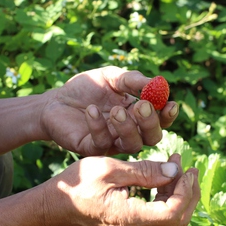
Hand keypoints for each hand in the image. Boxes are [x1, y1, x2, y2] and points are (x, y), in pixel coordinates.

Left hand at [39, 66, 178, 155]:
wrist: (55, 100)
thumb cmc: (87, 89)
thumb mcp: (111, 77)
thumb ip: (132, 80)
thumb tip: (157, 83)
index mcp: (138, 116)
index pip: (160, 120)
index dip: (167, 114)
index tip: (170, 104)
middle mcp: (129, 133)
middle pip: (151, 137)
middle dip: (150, 122)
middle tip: (141, 105)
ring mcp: (111, 143)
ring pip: (131, 145)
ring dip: (127, 127)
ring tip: (115, 109)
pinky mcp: (91, 149)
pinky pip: (101, 143)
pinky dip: (98, 126)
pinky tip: (91, 110)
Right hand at [39, 153, 199, 225]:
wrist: (54, 205)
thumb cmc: (78, 184)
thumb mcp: (110, 169)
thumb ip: (144, 170)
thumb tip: (174, 170)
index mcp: (131, 216)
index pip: (173, 212)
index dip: (186, 190)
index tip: (186, 168)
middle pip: (178, 219)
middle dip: (188, 193)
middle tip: (189, 167)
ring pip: (169, 218)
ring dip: (178, 193)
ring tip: (176, 166)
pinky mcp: (129, 224)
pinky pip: (156, 214)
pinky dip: (165, 196)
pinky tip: (162, 176)